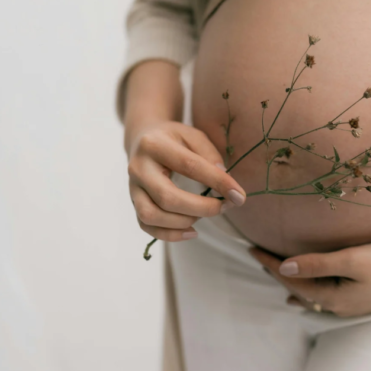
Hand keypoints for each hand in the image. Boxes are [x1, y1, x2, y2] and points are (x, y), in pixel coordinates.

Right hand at [126, 120, 246, 242]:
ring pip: (151, 216)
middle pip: (167, 197)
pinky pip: (146, 226)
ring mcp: (132, 188)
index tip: (239, 195)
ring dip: (183, 222)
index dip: (217, 182)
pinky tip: (191, 232)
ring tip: (203, 216)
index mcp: (154, 145)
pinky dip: (170, 235)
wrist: (142, 139)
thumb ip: (210, 155)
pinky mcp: (133, 203)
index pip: (189, 166)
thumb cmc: (174, 139)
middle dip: (201, 208)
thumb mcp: (193, 136)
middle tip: (223, 207)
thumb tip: (226, 184)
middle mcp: (138, 168)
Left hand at [249, 241, 370, 316]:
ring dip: (291, 285)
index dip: (271, 264)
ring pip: (309, 296)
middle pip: (298, 290)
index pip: (292, 280)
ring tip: (274, 277)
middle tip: (257, 257)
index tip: (251, 249)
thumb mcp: (351, 260)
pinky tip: (304, 298)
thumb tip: (284, 268)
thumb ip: (317, 264)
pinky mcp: (359, 300)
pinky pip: (323, 297)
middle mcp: (337, 306)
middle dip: (277, 274)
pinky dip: (308, 292)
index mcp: (332, 297)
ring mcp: (348, 305)